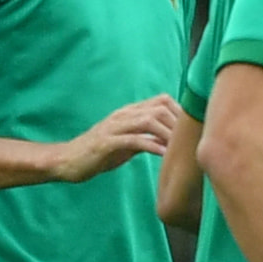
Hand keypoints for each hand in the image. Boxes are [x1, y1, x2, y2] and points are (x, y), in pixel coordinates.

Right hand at [52, 95, 180, 181]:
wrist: (69, 161)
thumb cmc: (101, 153)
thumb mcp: (130, 142)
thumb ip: (149, 136)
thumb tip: (173, 140)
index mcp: (130, 112)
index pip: (162, 101)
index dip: (181, 113)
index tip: (194, 131)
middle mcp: (123, 115)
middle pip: (160, 108)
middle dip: (179, 124)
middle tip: (191, 142)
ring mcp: (114, 127)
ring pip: (148, 120)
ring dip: (168, 133)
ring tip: (181, 148)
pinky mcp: (106, 142)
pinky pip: (133, 140)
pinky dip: (151, 145)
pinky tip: (164, 154)